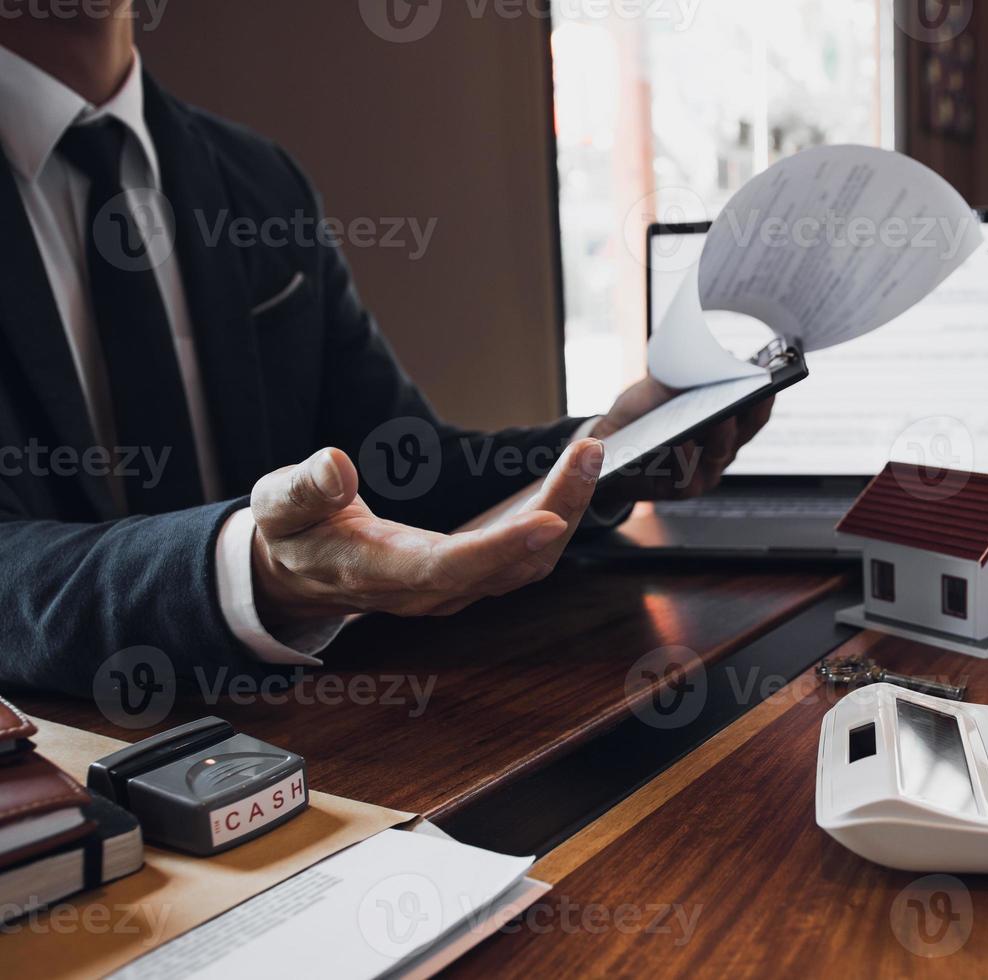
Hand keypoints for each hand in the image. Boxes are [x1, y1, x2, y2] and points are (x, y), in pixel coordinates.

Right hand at [248, 439, 603, 629]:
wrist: (300, 573)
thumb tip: (336, 464)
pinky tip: (572, 475)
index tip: (548, 517)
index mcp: (382, 573)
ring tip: (589, 456)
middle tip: (588, 453)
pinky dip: (556, 515)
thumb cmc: (294, 535)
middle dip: (557, 510)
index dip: (502, 546)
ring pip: (529, 565)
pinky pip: (527, 554)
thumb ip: (304, 488)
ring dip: (566, 511)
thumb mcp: (279, 506)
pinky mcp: (474, 573)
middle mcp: (430, 591)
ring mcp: (458, 588)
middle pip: (511, 567)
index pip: (450, 567)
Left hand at [590, 376, 774, 501]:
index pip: (753, 413)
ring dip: (721, 433)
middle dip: (750, 412)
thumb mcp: (662, 388)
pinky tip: (682, 440)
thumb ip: (688, 375)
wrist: (608, 446)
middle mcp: (720, 449)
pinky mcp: (683, 488)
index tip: (770, 379)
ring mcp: (705, 471)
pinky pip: (690, 475)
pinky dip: (686, 456)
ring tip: (721, 414)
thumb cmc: (642, 416)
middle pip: (745, 432)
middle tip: (751, 392)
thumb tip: (719, 358)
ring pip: (721, 452)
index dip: (765, 397)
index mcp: (725, 424)